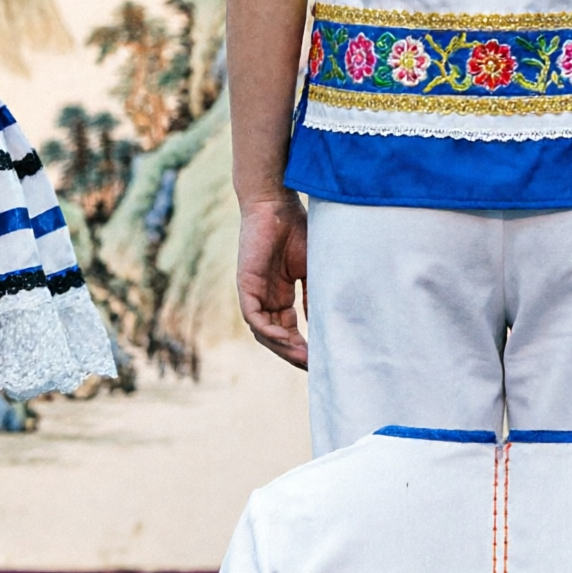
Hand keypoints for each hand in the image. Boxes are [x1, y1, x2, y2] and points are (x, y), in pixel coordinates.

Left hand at [236, 191, 308, 367]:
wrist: (278, 204)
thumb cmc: (298, 230)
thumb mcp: (312, 270)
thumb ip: (314, 297)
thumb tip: (326, 326)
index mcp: (281, 295)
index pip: (288, 331)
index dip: (303, 347)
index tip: (322, 362)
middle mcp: (266, 298)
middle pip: (276, 337)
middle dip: (294, 354)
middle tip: (315, 368)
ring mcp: (254, 292)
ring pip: (264, 332)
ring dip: (283, 347)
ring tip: (304, 359)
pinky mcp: (245, 285)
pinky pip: (253, 316)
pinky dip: (268, 331)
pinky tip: (286, 339)